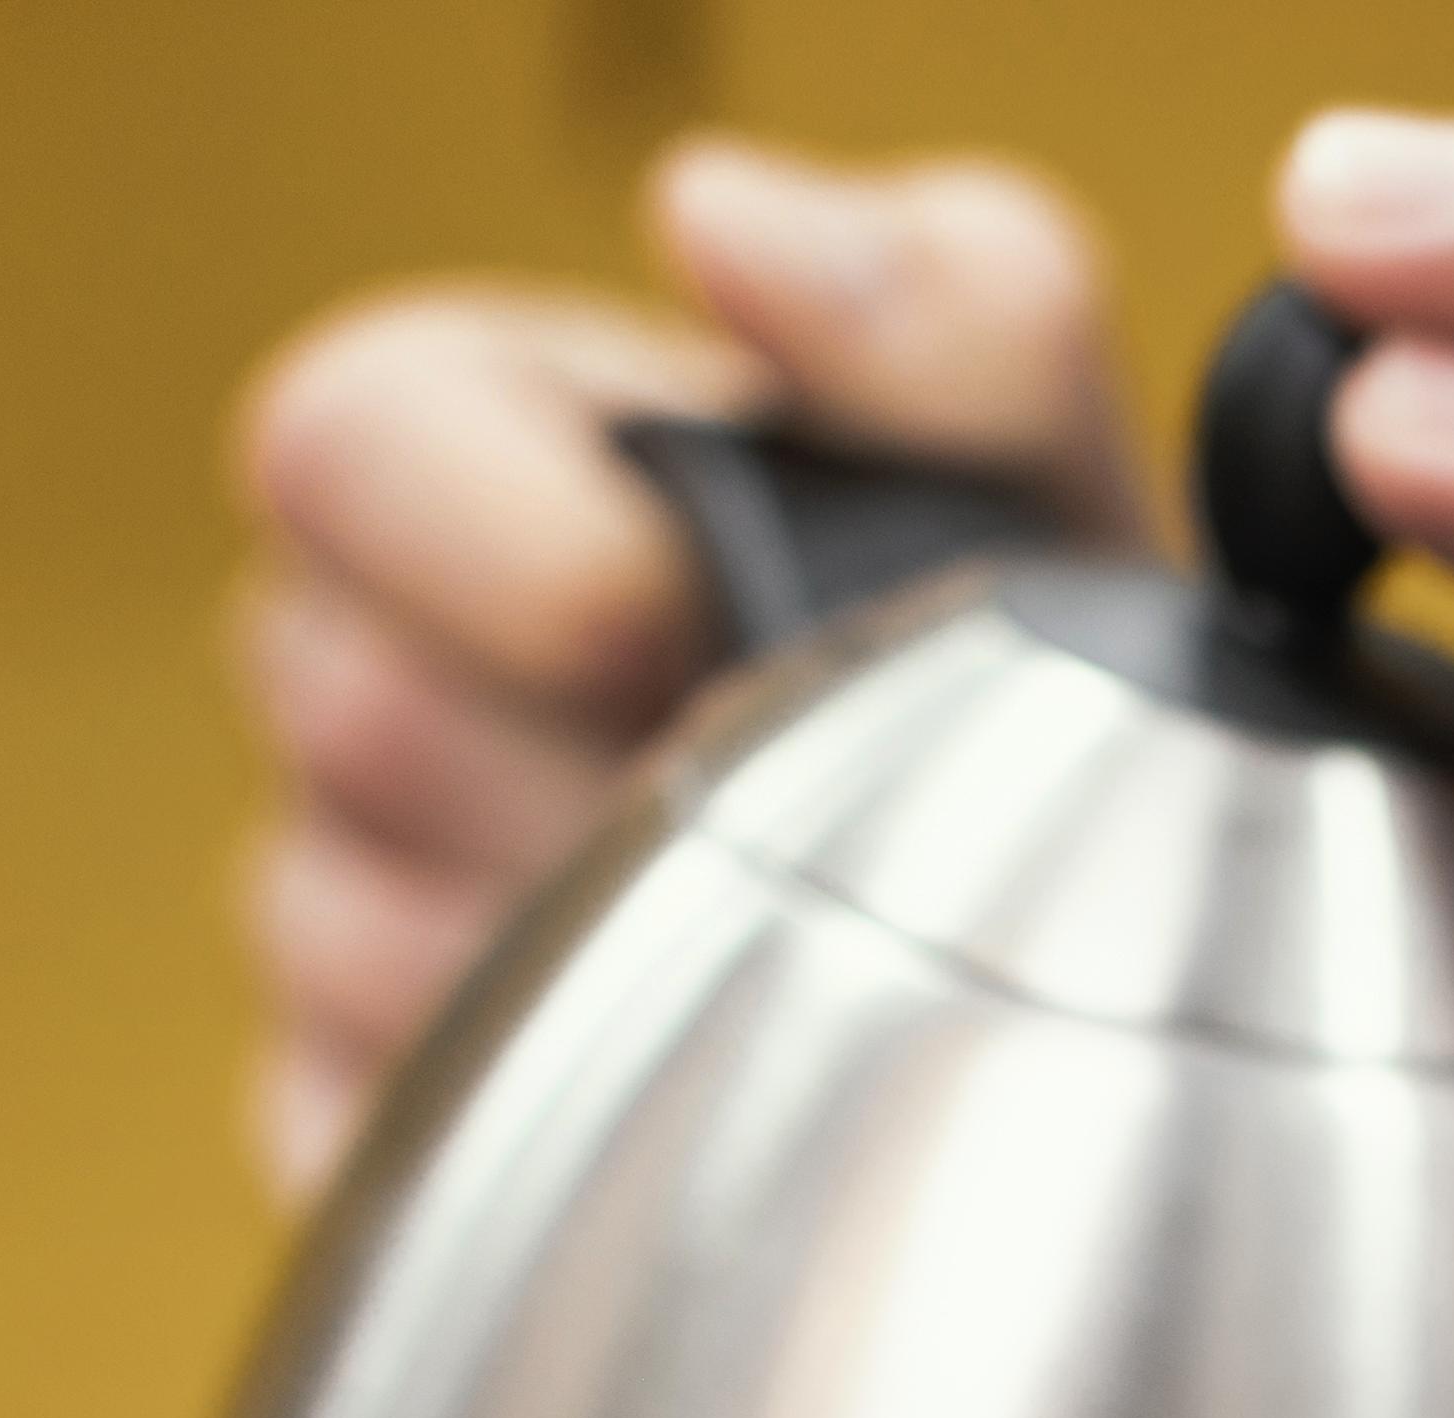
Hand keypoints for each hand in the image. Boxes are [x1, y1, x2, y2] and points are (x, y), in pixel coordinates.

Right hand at [227, 142, 1141, 1200]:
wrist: (1105, 986)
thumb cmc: (1034, 713)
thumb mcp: (1056, 491)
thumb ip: (952, 316)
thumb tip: (739, 234)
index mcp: (479, 462)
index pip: (348, 441)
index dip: (532, 550)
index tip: (697, 627)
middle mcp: (382, 673)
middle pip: (363, 715)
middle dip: (617, 788)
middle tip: (798, 824)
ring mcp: (357, 908)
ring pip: (382, 952)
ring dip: (628, 977)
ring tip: (794, 965)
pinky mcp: (376, 1130)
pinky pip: (402, 1143)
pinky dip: (592, 1148)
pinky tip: (726, 1105)